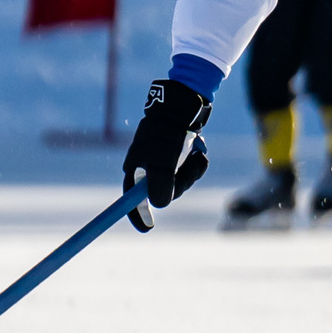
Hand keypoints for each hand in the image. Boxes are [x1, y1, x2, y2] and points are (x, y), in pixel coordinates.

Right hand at [122, 79, 211, 230]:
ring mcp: (163, 160)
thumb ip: (160, 187)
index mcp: (136, 168)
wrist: (184, 104)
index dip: (137, 214)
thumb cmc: (169, 134)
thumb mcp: (163, 163)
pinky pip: (189, 170)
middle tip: (188, 170)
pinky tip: (199, 151)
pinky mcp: (178, 154)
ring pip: (180, 181)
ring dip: (191, 172)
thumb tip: (160, 206)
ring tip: (195, 154)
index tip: (147, 228)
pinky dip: (196, 164)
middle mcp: (147, 166)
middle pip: (162, 192)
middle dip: (180, 184)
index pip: (132, 198)